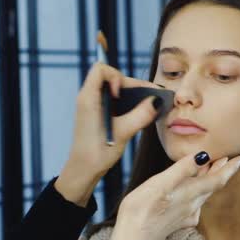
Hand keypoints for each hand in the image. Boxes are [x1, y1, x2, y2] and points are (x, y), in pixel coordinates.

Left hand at [65, 63, 162, 178]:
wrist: (83, 170)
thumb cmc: (97, 153)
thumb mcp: (123, 133)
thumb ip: (140, 115)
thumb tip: (157, 101)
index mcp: (88, 98)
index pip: (100, 69)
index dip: (115, 76)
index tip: (119, 95)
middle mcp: (88, 98)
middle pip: (110, 78)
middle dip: (130, 85)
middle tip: (148, 99)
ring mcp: (92, 106)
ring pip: (113, 89)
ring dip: (130, 95)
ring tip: (147, 106)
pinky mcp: (96, 114)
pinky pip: (112, 100)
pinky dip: (126, 103)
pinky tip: (138, 114)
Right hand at [108, 153, 239, 239]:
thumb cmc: (141, 210)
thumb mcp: (160, 184)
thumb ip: (182, 170)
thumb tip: (204, 156)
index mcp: (189, 194)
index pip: (216, 180)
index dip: (229, 169)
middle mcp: (191, 206)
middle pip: (211, 187)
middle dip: (220, 172)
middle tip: (228, 161)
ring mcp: (184, 216)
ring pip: (202, 196)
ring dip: (208, 182)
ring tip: (209, 170)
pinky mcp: (175, 223)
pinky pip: (193, 206)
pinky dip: (196, 194)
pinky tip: (191, 196)